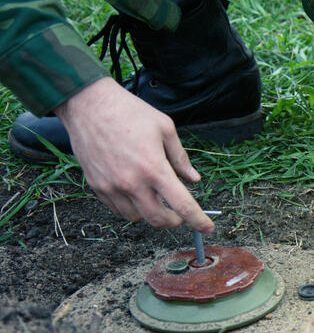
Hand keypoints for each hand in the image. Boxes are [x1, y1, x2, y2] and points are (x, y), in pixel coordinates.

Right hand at [54, 77, 213, 232]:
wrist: (88, 104)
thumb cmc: (130, 112)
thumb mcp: (165, 129)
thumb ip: (181, 158)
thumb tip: (194, 179)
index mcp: (155, 169)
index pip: (182, 205)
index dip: (198, 220)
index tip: (208, 228)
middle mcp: (132, 183)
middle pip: (158, 220)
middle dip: (174, 222)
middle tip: (180, 214)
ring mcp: (111, 187)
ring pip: (136, 217)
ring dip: (151, 214)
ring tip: (156, 198)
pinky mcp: (96, 186)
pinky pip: (117, 208)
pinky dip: (131, 207)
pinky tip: (136, 192)